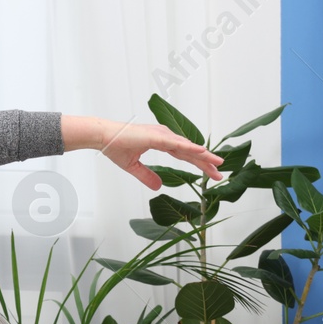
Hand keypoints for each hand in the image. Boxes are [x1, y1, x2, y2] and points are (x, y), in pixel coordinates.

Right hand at [64, 116, 223, 190]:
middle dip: (206, 162)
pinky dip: (189, 147)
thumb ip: (147, 176)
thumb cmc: (115, 146)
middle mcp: (164, 136)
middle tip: (220, 172)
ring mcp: (161, 135)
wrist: (102, 137)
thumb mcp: (133, 167)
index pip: (184, 155)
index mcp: (160, 141)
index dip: (198, 164)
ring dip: (203, 155)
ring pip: (187, 147)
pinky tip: (201, 151)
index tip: (211, 173)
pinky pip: (176, 143)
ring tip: (217, 162)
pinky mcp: (155, 137)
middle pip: (190, 152)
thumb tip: (160, 188)